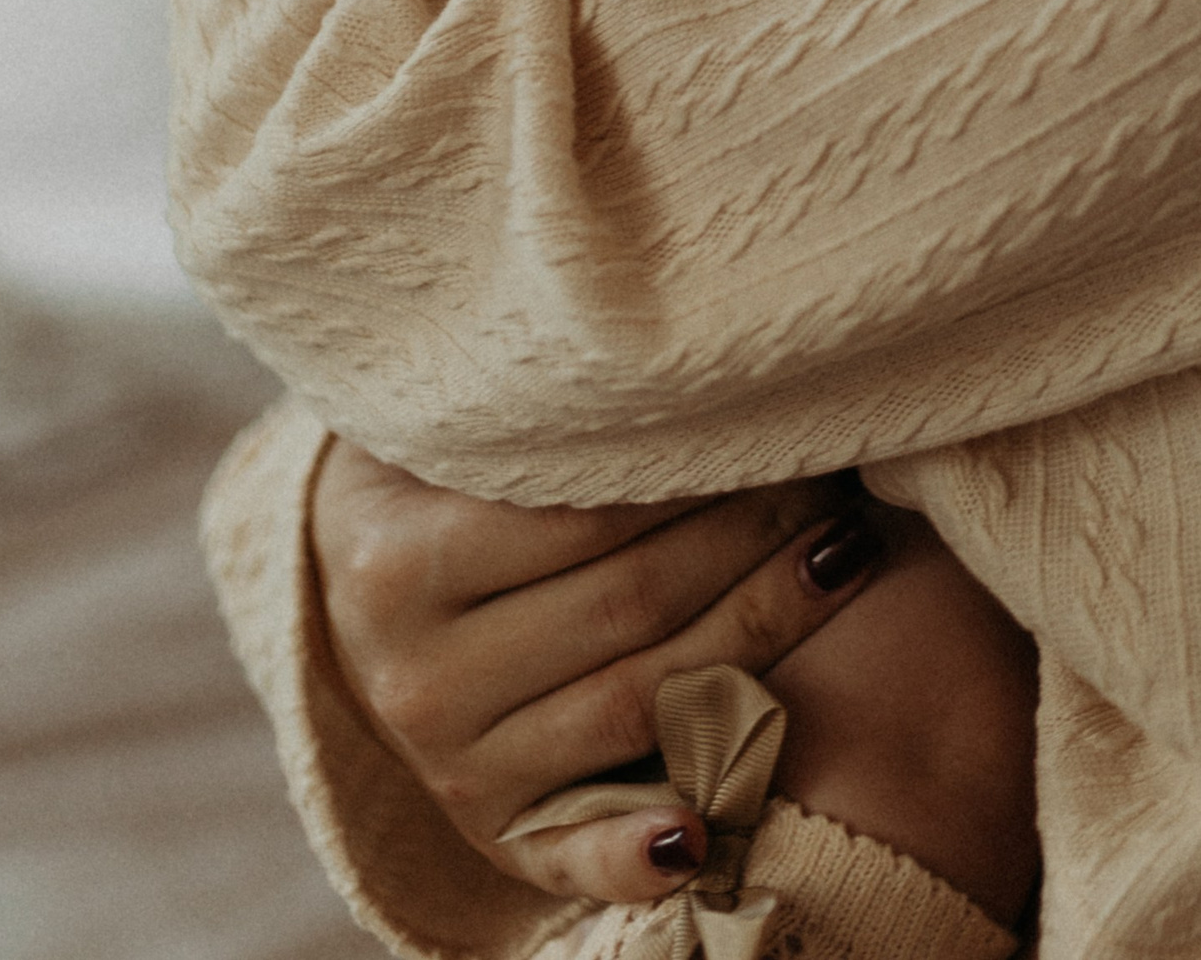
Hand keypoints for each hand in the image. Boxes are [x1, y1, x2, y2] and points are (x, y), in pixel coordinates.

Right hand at [310, 442, 1037, 926]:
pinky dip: (640, 852)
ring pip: (640, 699)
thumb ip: (521, 399)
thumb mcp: (443, 424)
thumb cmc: (437, 471)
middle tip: (832, 471)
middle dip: (752, 532)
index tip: (783, 417)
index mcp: (397, 564)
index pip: (587, 515)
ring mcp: (456, 767)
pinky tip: (710, 832)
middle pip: (631, 601)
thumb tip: (655, 344)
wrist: (354, 579)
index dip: (701, 468)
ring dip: (761, 631)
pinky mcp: (496, 834)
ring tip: (846, 552)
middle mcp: (416, 679)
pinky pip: (574, 854)